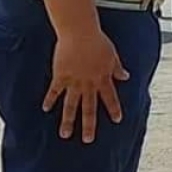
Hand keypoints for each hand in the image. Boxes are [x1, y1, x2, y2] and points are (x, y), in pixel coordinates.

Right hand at [43, 29, 129, 143]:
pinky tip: (46, 109)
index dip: (114, 108)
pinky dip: (50, 99)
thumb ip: (117, 67)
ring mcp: (74, 81)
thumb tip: (126, 76)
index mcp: (103, 78)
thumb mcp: (112, 54)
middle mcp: (89, 83)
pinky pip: (55, 91)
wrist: (80, 32)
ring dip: (68, 120)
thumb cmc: (97, 40)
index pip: (110, 97)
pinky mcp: (61, 76)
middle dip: (89, 125)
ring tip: (65, 134)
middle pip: (89, 108)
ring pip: (71, 105)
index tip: (117, 120)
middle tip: (88, 140)